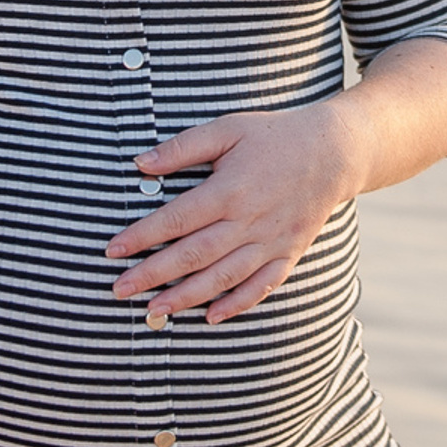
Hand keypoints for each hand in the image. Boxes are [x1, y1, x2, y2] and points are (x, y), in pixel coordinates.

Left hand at [106, 104, 367, 325]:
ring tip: (155, 309)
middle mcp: (249, 220)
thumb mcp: (228, 129)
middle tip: (119, 290)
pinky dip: (237, 304)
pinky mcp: (288, 252)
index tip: (112, 251)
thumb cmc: (274, 136)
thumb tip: (140, 164)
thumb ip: (184, 147)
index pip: (176, 219)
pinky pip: (261, 286)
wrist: (334, 151)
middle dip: (153, 274)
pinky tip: (211, 317)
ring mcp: (271, 241)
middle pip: (194, 254)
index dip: (142, 236)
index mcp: (230, 189)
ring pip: (223, 276)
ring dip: (187, 296)